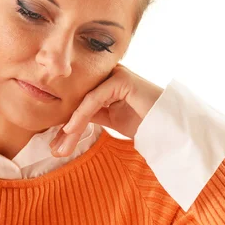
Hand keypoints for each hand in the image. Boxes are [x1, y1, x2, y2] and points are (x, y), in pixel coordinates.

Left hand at [49, 64, 163, 156]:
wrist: (169, 126)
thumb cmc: (144, 122)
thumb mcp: (111, 119)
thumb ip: (92, 114)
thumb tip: (65, 125)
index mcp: (104, 81)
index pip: (78, 103)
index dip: (66, 124)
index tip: (55, 146)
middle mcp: (108, 74)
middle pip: (78, 101)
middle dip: (66, 129)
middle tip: (55, 150)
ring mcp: (115, 74)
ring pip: (83, 101)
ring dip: (70, 127)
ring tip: (61, 146)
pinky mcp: (121, 79)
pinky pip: (94, 98)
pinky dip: (81, 115)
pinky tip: (71, 129)